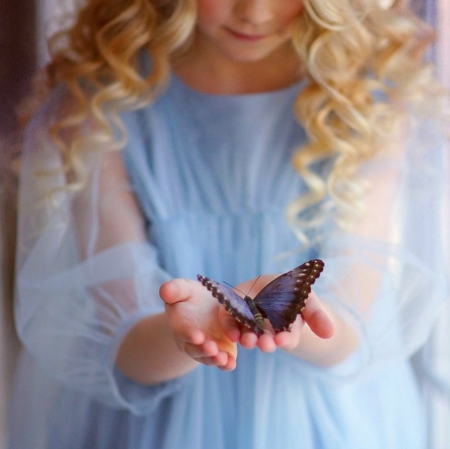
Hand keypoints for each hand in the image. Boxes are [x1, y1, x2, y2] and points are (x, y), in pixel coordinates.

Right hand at [160, 278, 236, 370]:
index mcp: (180, 326)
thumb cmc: (192, 296)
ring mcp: (207, 348)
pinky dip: (227, 364)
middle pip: (196, 349)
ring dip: (215, 359)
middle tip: (212, 348)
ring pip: (209, 358)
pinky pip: (223, 361)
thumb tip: (164, 291)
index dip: (189, 335)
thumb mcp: (183, 289)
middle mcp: (192, 341)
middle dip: (203, 350)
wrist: (207, 306)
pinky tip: (231, 364)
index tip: (197, 336)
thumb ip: (174, 289)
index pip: (183, 332)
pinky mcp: (221, 351)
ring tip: (223, 359)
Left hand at [219, 274, 334, 352]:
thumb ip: (316, 316)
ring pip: (247, 335)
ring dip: (247, 339)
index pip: (287, 339)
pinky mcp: (233, 314)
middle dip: (265, 342)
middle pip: (266, 340)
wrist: (271, 282)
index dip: (285, 340)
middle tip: (264, 344)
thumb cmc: (291, 292)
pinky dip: (230, 327)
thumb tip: (330, 333)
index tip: (283, 340)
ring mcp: (249, 324)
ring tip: (248, 341)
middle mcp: (266, 331)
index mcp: (285, 330)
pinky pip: (230, 322)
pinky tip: (232, 332)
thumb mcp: (307, 299)